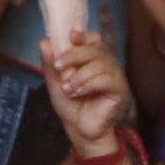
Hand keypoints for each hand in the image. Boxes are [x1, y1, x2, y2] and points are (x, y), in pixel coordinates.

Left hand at [39, 28, 131, 154]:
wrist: (79, 128)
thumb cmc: (70, 104)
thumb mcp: (55, 82)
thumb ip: (50, 63)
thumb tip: (44, 41)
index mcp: (92, 59)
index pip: (93, 39)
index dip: (84, 35)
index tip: (71, 36)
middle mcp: (106, 64)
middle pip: (94, 49)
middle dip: (73, 56)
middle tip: (58, 67)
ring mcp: (115, 76)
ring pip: (99, 64)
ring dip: (78, 76)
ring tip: (68, 89)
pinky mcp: (119, 89)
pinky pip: (106, 79)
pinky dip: (88, 85)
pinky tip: (78, 93)